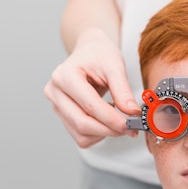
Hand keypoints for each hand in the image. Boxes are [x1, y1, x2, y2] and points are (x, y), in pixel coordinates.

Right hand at [43, 29, 139, 147]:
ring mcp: (56, 106)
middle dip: (109, 130)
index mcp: (64, 76)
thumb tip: (132, 113)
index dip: (112, 119)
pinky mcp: (63, 117)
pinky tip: (105, 119)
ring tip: (117, 119)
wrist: (90, 52)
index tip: (131, 124)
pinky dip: (98, 134)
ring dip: (104, 133)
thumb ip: (123, 91)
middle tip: (130, 128)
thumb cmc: (100, 55)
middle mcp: (55, 92)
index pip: (90, 105)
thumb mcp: (115, 66)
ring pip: (81, 134)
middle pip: (82, 123)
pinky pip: (81, 136)